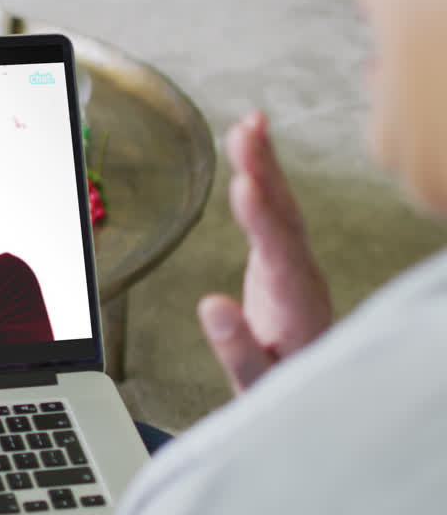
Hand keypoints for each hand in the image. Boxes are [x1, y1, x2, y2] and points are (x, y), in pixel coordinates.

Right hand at [198, 111, 331, 393]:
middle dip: (265, 173)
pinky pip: (275, 210)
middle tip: (247, 132)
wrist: (303, 390)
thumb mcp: (252, 382)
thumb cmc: (275, 387)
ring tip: (248, 124)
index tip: (245, 185)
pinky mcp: (283, 257)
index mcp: (295, 306)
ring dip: (264, 164)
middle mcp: (301, 277)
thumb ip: (236, 347)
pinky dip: (264, 177)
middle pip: (285, 216)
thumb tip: (211, 305)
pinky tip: (252, 149)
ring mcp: (296, 264)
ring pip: (282, 207)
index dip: (262, 220)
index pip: (279, 254)